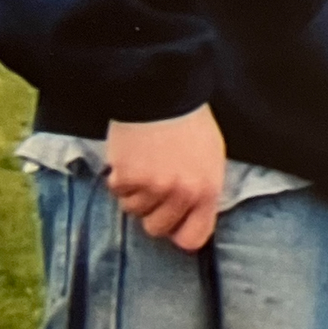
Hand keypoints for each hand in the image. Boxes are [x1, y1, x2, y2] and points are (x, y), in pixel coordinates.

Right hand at [105, 106, 225, 251]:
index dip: (178, 233)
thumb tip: (189, 215)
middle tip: (151, 187)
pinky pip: (116, 190)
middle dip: (151, 211)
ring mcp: (153, 187)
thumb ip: (201, 190)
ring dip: (133, 191)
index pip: (193, 238)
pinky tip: (129, 154)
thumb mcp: (211, 158)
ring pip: (132, 210)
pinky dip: (118, 175)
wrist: (162, 90)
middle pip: (156, 228)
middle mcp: (182, 194)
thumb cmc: (190, 121)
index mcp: (207, 190)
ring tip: (142, 163)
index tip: (172, 224)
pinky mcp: (128, 175)